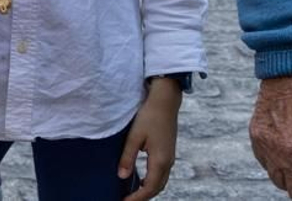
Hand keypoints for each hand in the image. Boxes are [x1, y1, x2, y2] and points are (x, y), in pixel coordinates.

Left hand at [120, 78, 181, 199]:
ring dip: (148, 190)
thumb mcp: (135, 136)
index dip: (137, 198)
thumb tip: (122, 176)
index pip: (149, 187)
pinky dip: (152, 181)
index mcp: (160, 160)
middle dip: (143, 197)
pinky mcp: (168, 152)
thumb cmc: (149, 116)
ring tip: (132, 194)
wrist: (166, 102)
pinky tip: (141, 179)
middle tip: (127, 200)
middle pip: (157, 188)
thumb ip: (128, 157)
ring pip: (160, 181)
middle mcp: (168, 162)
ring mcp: (170, 157)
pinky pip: (161, 174)